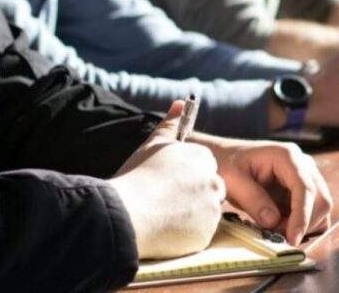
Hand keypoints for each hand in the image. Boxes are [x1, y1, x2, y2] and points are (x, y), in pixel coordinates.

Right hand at [109, 101, 224, 258]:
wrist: (125, 214)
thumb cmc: (136, 177)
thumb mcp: (152, 145)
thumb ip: (170, 124)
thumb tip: (180, 103)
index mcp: (203, 159)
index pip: (204, 167)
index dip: (185, 177)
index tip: (167, 184)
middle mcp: (213, 182)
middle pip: (209, 189)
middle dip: (192, 195)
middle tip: (165, 201)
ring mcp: (212, 209)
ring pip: (206, 212)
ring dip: (190, 215)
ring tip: (162, 216)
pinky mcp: (206, 234)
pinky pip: (200, 234)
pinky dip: (186, 234)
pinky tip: (165, 230)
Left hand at [198, 138, 332, 244]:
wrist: (229, 159)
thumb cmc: (228, 165)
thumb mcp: (232, 180)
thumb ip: (252, 199)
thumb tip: (273, 221)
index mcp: (287, 156)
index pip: (305, 188)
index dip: (302, 216)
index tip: (292, 238)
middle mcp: (304, 165)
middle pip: (321, 200)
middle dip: (303, 224)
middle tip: (276, 235)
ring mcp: (308, 177)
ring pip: (321, 208)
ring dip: (304, 226)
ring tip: (275, 228)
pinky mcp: (306, 190)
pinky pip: (315, 212)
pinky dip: (304, 225)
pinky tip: (282, 225)